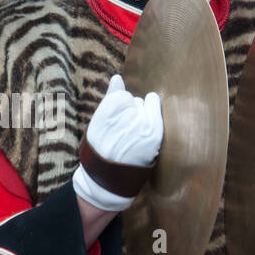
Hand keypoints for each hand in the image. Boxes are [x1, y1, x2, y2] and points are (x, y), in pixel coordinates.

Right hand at [72, 75, 162, 212]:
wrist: (108, 176)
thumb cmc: (100, 146)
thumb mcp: (98, 120)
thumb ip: (110, 96)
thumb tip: (118, 77)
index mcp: (111, 107)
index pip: (122, 96)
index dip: (119, 110)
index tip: (114, 125)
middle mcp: (129, 112)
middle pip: (136, 101)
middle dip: (132, 113)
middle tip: (123, 132)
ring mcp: (143, 122)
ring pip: (147, 108)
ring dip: (143, 118)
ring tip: (133, 137)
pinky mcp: (154, 133)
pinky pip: (156, 116)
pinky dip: (152, 122)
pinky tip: (143, 135)